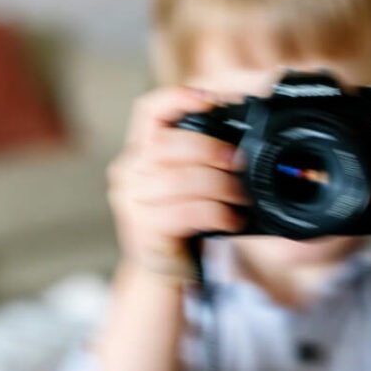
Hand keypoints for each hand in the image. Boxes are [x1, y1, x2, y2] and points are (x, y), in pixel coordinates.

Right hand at [107, 87, 247, 265]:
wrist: (162, 272)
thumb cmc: (182, 222)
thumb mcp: (189, 184)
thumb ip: (202, 158)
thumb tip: (241, 138)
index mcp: (140, 153)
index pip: (148, 112)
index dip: (176, 98)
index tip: (208, 99)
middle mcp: (129, 173)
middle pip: (166, 143)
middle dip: (209, 148)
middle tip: (238, 162)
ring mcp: (132, 203)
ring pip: (179, 180)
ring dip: (219, 186)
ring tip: (240, 197)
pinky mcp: (145, 231)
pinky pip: (185, 212)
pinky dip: (216, 213)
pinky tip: (231, 220)